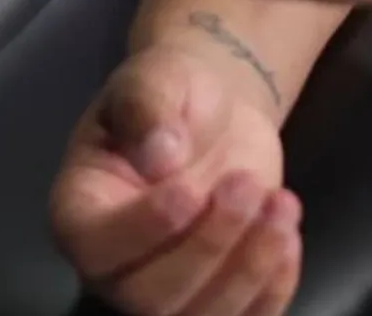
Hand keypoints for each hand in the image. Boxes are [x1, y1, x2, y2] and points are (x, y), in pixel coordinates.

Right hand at [51, 41, 299, 315]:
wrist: (218, 112)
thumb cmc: (174, 93)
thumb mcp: (156, 77)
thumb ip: (147, 107)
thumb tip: (159, 155)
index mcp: (81, 212)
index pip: (98, 246)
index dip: (145, 229)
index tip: (189, 189)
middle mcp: (115, 267)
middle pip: (151, 297)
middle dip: (208, 244)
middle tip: (245, 183)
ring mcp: (166, 289)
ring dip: (248, 269)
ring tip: (282, 205)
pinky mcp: (217, 292)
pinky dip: (272, 290)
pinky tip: (289, 236)